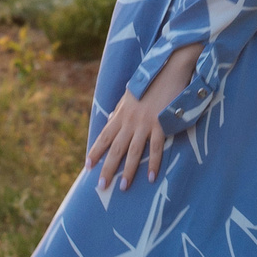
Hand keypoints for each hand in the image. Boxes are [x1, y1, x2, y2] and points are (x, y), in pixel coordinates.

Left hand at [85, 44, 204, 191]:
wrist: (168, 69)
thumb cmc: (150, 82)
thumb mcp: (129, 95)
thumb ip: (120, 110)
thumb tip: (110, 120)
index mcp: (121, 114)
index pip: (104, 136)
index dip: (95, 152)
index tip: (88, 166)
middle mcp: (130, 121)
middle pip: (115, 149)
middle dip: (107, 168)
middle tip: (101, 186)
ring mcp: (145, 123)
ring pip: (133, 151)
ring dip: (127, 171)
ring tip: (122, 187)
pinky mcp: (161, 124)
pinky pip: (156, 147)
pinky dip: (153, 163)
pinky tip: (150, 177)